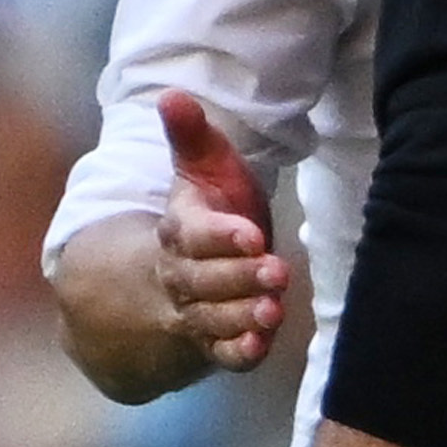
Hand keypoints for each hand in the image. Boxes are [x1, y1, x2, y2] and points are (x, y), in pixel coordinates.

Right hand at [156, 88, 289, 371]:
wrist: (183, 266)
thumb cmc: (207, 207)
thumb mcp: (200, 168)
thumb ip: (190, 135)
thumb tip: (170, 94)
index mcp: (179, 229)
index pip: (193, 235)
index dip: (221, 236)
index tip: (252, 235)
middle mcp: (181, 274)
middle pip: (202, 280)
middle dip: (239, 277)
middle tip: (276, 271)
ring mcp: (195, 310)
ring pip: (211, 317)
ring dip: (240, 316)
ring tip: (271, 310)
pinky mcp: (212, 338)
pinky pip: (219, 352)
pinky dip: (236, 353)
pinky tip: (258, 348)